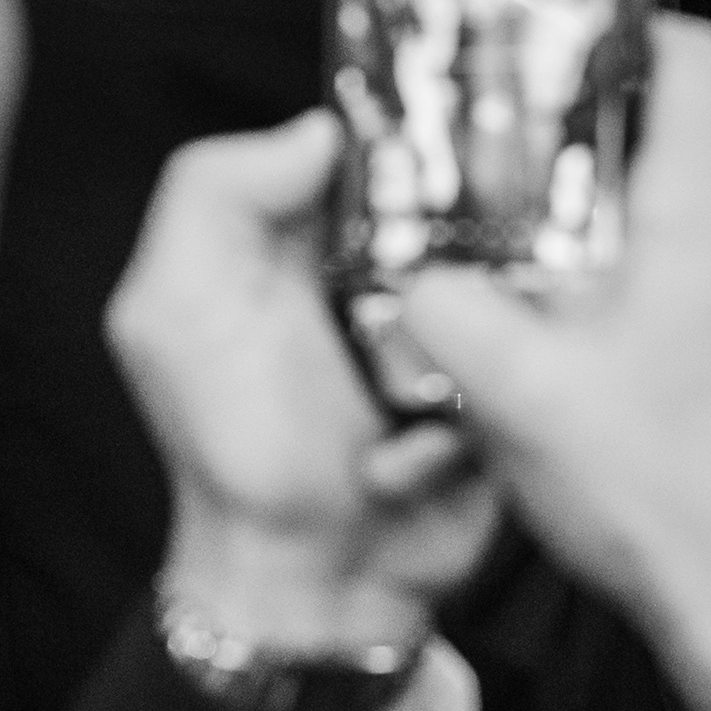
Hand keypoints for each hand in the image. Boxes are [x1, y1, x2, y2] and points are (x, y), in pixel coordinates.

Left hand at [109, 113, 498, 651]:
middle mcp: (397, 268)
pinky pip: (533, 361)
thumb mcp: (177, 310)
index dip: (415, 123)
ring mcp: (464, 328)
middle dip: (462, 230)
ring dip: (463, 333)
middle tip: (409, 292)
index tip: (436, 129)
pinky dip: (475, 406)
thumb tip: (325, 127)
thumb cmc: (235, 452)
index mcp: (313, 230)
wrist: (315, 587)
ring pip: (520, 271)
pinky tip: (418, 451)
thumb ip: (216, 194)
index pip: (386, 136)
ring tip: (399, 395)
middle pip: (472, 192)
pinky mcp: (514, 388)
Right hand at [402, 18, 710, 710]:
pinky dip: (603, 302)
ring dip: (571, 241)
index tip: (522, 41)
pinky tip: (540, 353)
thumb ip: (442, 305)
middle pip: (651, 138)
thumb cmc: (668, 499)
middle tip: (469, 167)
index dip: (605, 25)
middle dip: (555, 149)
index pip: (686, 51)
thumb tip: (408, 271)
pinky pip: (671, 292)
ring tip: (488, 271)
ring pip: (653, 224)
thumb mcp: (515, 392)